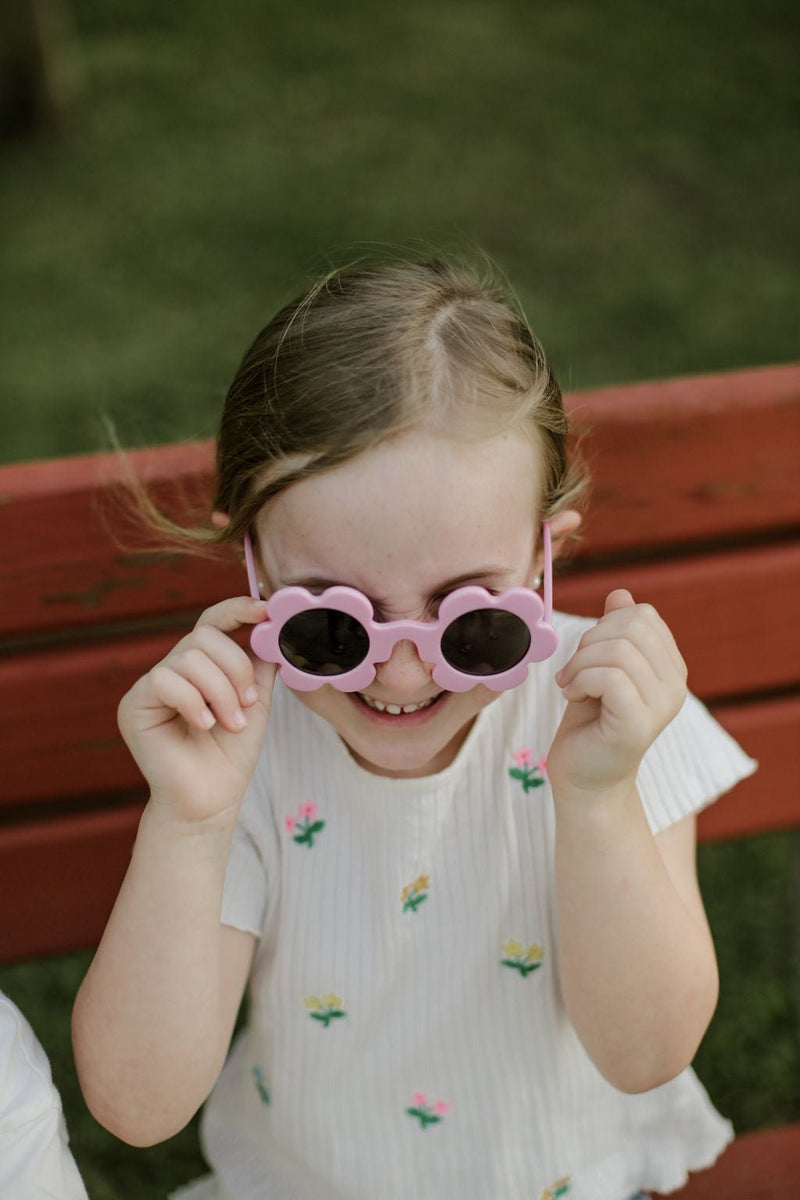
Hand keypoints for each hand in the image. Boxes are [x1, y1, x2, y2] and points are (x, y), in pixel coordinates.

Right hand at [117, 596, 276, 824]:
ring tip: (231, 724)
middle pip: (204, 637)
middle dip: (235, 669)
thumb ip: (260, 665)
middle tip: (247, 704)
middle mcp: (174, 669)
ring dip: (220, 692)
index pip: (213, 623)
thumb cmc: (231, 755)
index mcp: (202, 665)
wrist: (211, 800)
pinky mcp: (133, 704)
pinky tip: (203, 726)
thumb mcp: (256, 702)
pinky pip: (165, 681)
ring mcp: (151, 685)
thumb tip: (272, 629)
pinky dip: (193, 703)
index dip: (237, 609)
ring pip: (188, 658)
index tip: (265, 609)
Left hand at [547, 591, 686, 799]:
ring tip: (571, 687)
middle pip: (632, 626)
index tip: (585, 657)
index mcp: (670, 667)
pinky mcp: (640, 724)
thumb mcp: (600, 666)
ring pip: (618, 650)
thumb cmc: (590, 722)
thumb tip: (621, 594)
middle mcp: (676, 685)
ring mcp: (662, 706)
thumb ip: (614, 632)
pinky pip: (609, 677)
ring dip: (580, 664)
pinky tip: (572, 698)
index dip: (604, 626)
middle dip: (590, 642)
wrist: (584, 777)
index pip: (642, 615)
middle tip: (574, 671)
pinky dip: (580, 681)